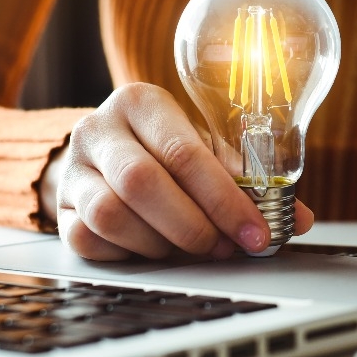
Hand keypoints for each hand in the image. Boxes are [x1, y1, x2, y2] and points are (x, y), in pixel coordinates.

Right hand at [43, 82, 314, 259]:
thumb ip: (249, 180)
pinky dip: (129, 253)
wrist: (103, 157)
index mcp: (141, 102)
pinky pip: (89, 239)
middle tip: (223, 247)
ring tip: (187, 246)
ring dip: (160, 242)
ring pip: (111, 215)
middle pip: (143, 183)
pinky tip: (152, 248)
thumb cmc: (163, 151)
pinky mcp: (61, 208)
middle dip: (193, 226)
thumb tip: (295, 218)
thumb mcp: (205, 150)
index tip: (255, 231)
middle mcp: (99, 128)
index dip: (225, 199)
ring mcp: (73, 168)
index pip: (184, 152)